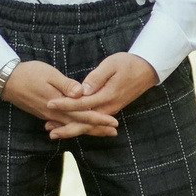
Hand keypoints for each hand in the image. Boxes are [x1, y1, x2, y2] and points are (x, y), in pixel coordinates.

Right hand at [0, 60, 106, 134]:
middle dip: (98, 129)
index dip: (100, 119)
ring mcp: (49, 116)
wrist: (7, 81)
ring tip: (102, 131)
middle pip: (80, 125)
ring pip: (72, 126)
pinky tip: (80, 128)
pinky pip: (63, 124)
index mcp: (58, 105)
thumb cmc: (29, 73)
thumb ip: (66, 85)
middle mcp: (54, 114)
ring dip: (87, 129)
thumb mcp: (49, 74)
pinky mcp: (45, 114)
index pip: (83, 115)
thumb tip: (82, 93)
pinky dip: (74, 127)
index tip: (114, 123)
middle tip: (114, 132)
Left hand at [42, 52, 156, 139]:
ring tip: (53, 131)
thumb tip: (83, 89)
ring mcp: (110, 110)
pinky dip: (81, 125)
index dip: (65, 104)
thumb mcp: (112, 64)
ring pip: (88, 124)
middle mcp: (109, 107)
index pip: (82, 103)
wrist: (147, 69)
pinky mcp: (110, 109)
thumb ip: (97, 77)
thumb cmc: (129, 63)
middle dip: (66, 127)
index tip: (50, 104)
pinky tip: (70, 125)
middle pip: (85, 122)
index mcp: (107, 95)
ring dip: (71, 128)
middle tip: (48, 130)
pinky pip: (93, 121)